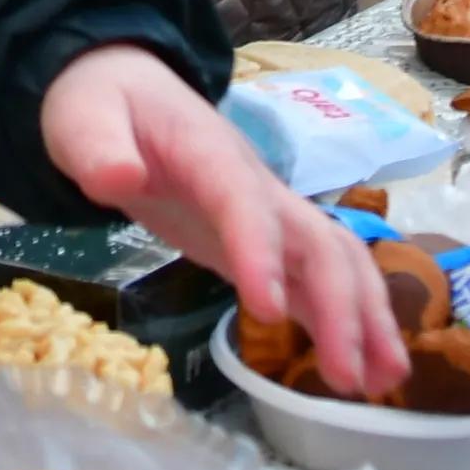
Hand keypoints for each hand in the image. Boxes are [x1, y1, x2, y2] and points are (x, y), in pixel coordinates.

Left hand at [41, 45, 408, 404]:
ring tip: (386, 382)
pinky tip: (365, 369)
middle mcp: (256, 185)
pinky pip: (316, 280)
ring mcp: (267, 214)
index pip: (245, 202)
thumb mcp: (82, 120)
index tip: (269, 310)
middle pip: (316, 241)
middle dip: (339, 308)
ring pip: (335, 261)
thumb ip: (98, 150)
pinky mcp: (265, 240)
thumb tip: (120, 178)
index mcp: (210, 155)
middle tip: (346, 380)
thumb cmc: (102, 106)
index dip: (263, 252)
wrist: (125, 87)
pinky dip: (345, 322)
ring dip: (366, 318)